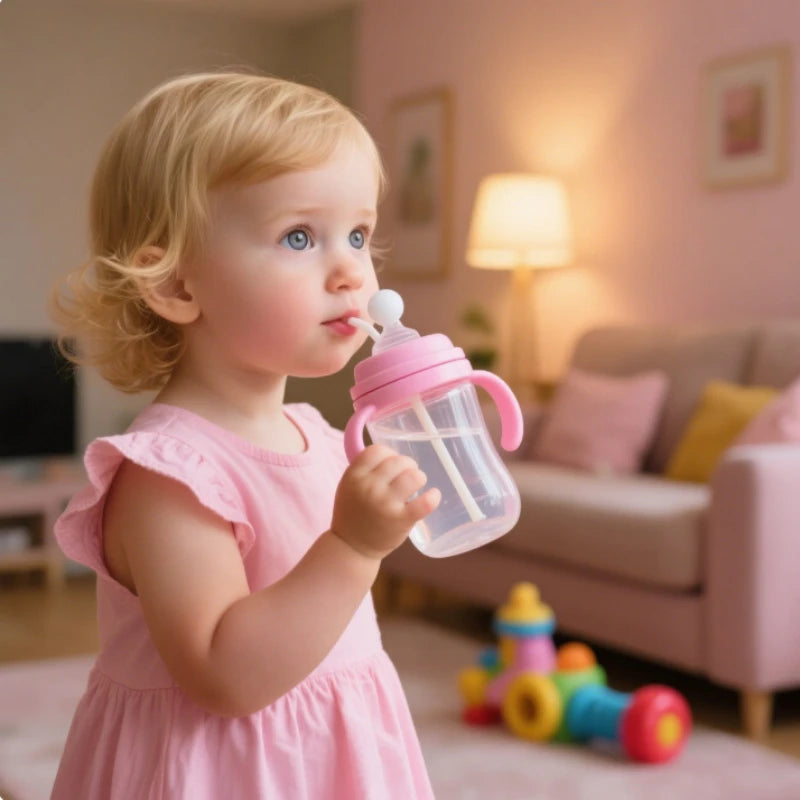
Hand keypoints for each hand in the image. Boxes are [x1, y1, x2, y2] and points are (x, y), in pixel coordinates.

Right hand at [331, 444, 440, 559]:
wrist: (351, 547)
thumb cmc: (353, 514)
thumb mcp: (348, 486)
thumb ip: (364, 469)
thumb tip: (389, 452)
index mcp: (354, 476)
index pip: (377, 450)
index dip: (388, 454)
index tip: (392, 464)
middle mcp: (369, 487)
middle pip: (397, 461)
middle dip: (408, 465)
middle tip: (408, 475)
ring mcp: (385, 504)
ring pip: (413, 476)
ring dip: (419, 477)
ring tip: (417, 485)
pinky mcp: (401, 520)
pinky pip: (425, 502)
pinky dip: (432, 497)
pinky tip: (433, 495)